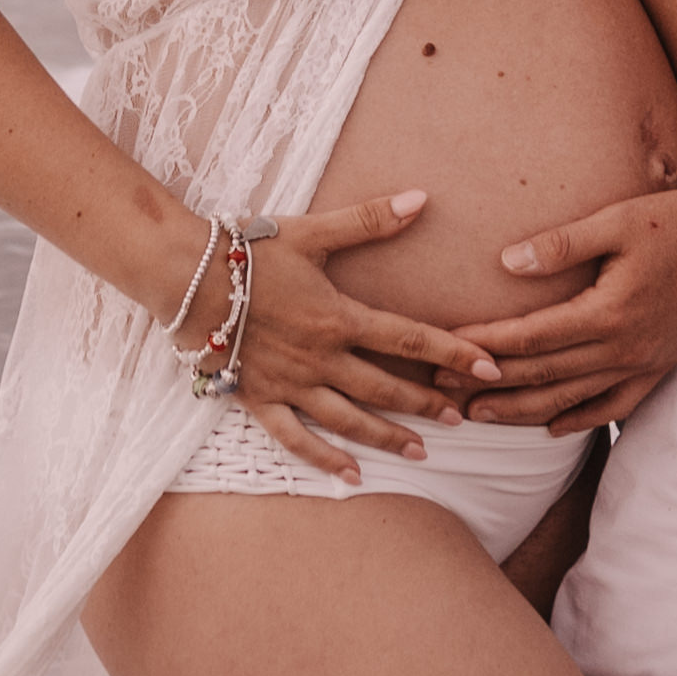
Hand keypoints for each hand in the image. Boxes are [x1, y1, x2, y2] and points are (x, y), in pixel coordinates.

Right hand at [195, 192, 504, 481]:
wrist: (187, 278)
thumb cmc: (248, 250)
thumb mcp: (312, 231)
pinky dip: (323, 459)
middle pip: (384, 386)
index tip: (489, 368)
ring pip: (348, 418)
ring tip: (421, 453)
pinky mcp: (259, 399)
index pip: (409, 339)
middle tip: (463, 420)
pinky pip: (295, 437)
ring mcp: (290, 383)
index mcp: (338, 317)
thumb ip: (368, 220)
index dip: (453, 352)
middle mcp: (320, 357)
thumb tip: (420, 199)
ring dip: (386, 437)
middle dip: (426, 403)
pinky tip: (349, 477)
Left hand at [459, 185, 676, 432]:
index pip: (531, 338)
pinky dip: (578, 420)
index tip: (445, 347)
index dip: (484, 346)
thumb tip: (505, 263)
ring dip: (521, 411)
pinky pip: (612, 408)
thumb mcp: (617, 220)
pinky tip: (550, 428)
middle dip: (489, 385)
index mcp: (608, 313)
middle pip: (543, 376)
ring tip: (478, 417)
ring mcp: (643, 365)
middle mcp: (624, 349)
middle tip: (440, 390)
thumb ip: (561, 245)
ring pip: (571, 400)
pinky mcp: (658, 368)